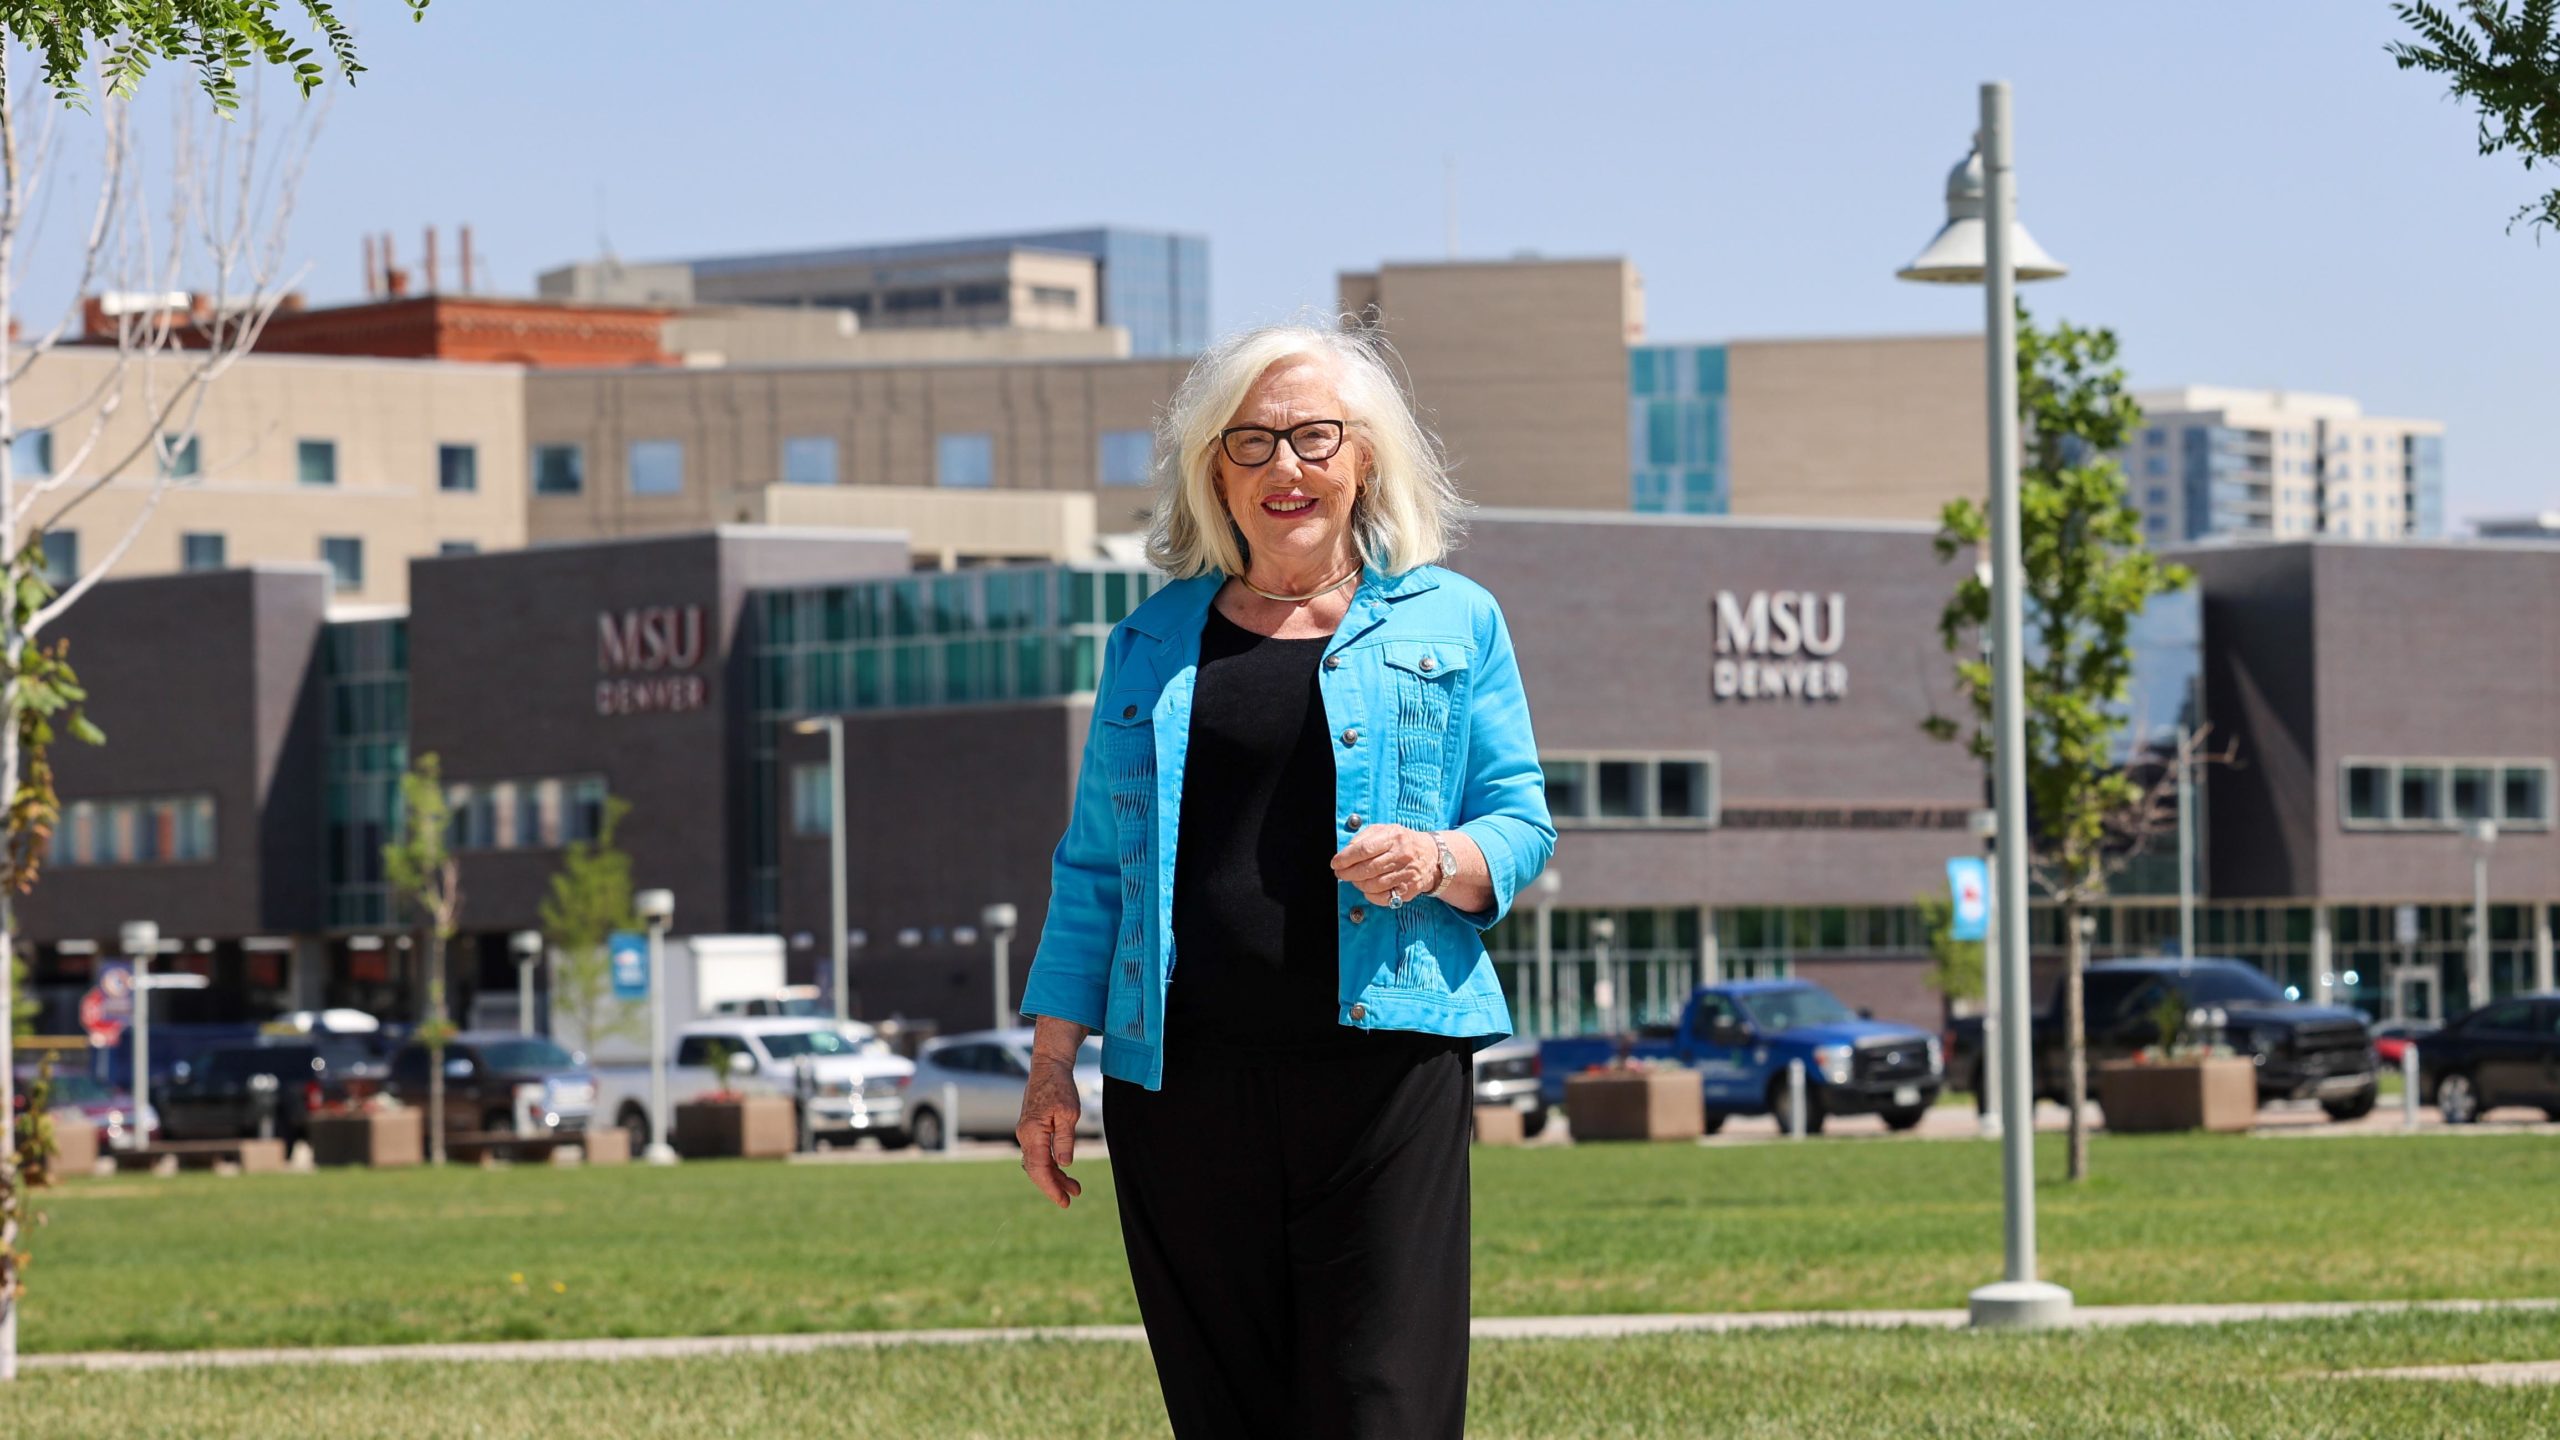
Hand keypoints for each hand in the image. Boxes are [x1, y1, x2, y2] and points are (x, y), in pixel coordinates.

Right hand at [1014, 1055, 1084, 1208]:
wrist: (1049, 1066)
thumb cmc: (1060, 1087)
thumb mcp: (1069, 1113)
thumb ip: (1065, 1139)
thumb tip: (1064, 1165)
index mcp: (1032, 1133)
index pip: (1039, 1169)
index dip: (1051, 1187)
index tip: (1064, 1201)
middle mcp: (1025, 1135)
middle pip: (1036, 1169)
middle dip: (1053, 1186)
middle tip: (1072, 1198)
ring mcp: (1027, 1132)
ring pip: (1038, 1162)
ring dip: (1054, 1176)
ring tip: (1074, 1187)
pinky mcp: (1032, 1128)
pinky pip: (1038, 1152)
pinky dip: (1050, 1164)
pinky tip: (1063, 1170)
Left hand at [1330, 823, 1437, 906]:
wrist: (1432, 855)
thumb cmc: (1402, 842)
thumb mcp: (1385, 831)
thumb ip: (1364, 838)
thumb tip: (1346, 852)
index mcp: (1393, 837)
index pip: (1364, 849)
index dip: (1346, 858)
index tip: (1336, 863)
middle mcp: (1402, 855)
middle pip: (1367, 868)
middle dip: (1348, 873)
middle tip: (1340, 874)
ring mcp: (1407, 873)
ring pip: (1374, 884)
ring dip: (1358, 884)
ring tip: (1354, 880)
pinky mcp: (1409, 889)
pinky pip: (1384, 897)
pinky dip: (1371, 895)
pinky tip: (1367, 889)